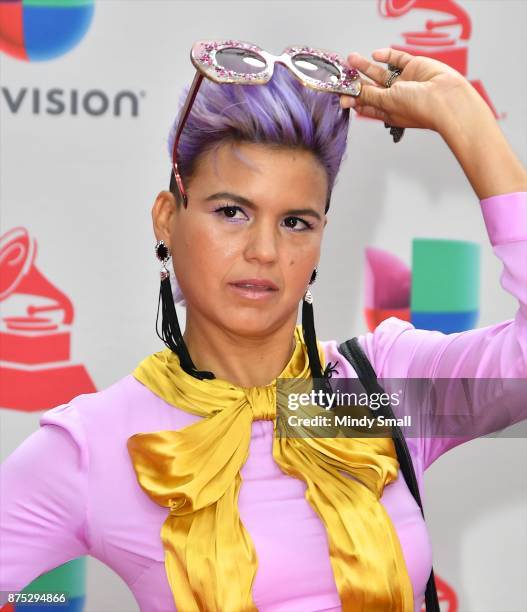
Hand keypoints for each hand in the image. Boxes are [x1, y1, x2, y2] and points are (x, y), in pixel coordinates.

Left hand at [340, 47, 480, 132]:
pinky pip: (398, 59)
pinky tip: (376, 55)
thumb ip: (369, 95)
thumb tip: (352, 94)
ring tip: (352, 59)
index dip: (353, 99)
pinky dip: (387, 56)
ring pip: (381, 72)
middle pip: (371, 88)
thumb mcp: (386, 102)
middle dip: (356, 81)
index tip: (340, 94)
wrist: (445, 98)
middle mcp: (395, 97)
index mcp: (388, 111)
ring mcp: (405, 82)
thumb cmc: (418, 108)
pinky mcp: (414, 67)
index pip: (366, 105)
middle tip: (343, 74)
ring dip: (366, 66)